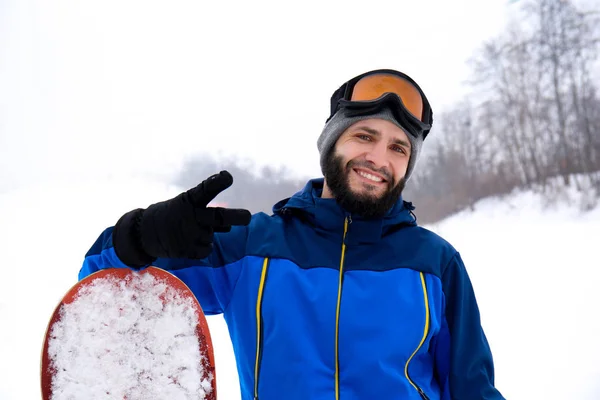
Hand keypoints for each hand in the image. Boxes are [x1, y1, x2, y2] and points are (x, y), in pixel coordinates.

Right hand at [113, 171, 250, 265]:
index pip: (206, 189)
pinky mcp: (186, 249)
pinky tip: (189, 243)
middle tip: (248, 217)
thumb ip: (210, 216)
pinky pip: (207, 250)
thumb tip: (230, 227)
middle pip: (219, 217)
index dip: (217, 183)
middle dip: (235, 217)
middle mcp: (191, 215)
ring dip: (205, 236)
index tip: (228, 176)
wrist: (145, 233)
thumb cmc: (172, 215)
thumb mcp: (187, 208)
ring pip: (212, 237)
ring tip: (188, 232)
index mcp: (189, 200)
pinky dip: (202, 248)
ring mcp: (188, 234)